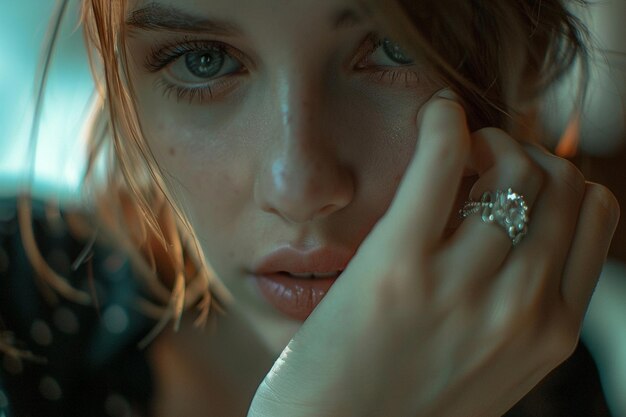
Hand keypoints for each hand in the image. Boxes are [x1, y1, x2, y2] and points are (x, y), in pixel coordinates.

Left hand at [247, 89, 619, 416]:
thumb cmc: (404, 400)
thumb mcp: (492, 364)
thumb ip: (520, 304)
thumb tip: (521, 221)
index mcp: (552, 331)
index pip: (593, 214)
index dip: (557, 181)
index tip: (516, 179)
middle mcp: (521, 308)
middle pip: (560, 182)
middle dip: (527, 153)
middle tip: (482, 158)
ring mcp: (462, 287)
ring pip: (514, 166)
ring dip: (488, 140)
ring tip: (454, 151)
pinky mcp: (398, 265)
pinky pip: (442, 161)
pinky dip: (445, 121)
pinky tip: (435, 115)